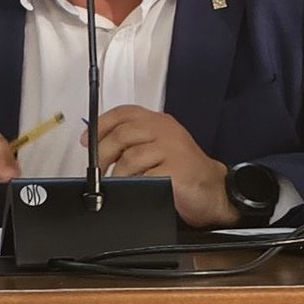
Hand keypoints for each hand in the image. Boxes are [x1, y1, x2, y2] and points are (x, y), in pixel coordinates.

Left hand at [86, 105, 237, 227]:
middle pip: (122, 135)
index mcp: (158, 121)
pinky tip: (136, 189)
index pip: (124, 113)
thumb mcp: (158, 148)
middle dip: (103, 154)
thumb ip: (133, 143)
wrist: (215, 190)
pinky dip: (135, 185)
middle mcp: (164, 130)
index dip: (101, 125)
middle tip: (97, 171)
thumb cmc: (183, 171)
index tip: (87, 141)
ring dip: (117, 175)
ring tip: (116, 184)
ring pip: (131, 158)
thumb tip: (97, 149)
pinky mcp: (176, 170)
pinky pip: (145, 177)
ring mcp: (172, 149)